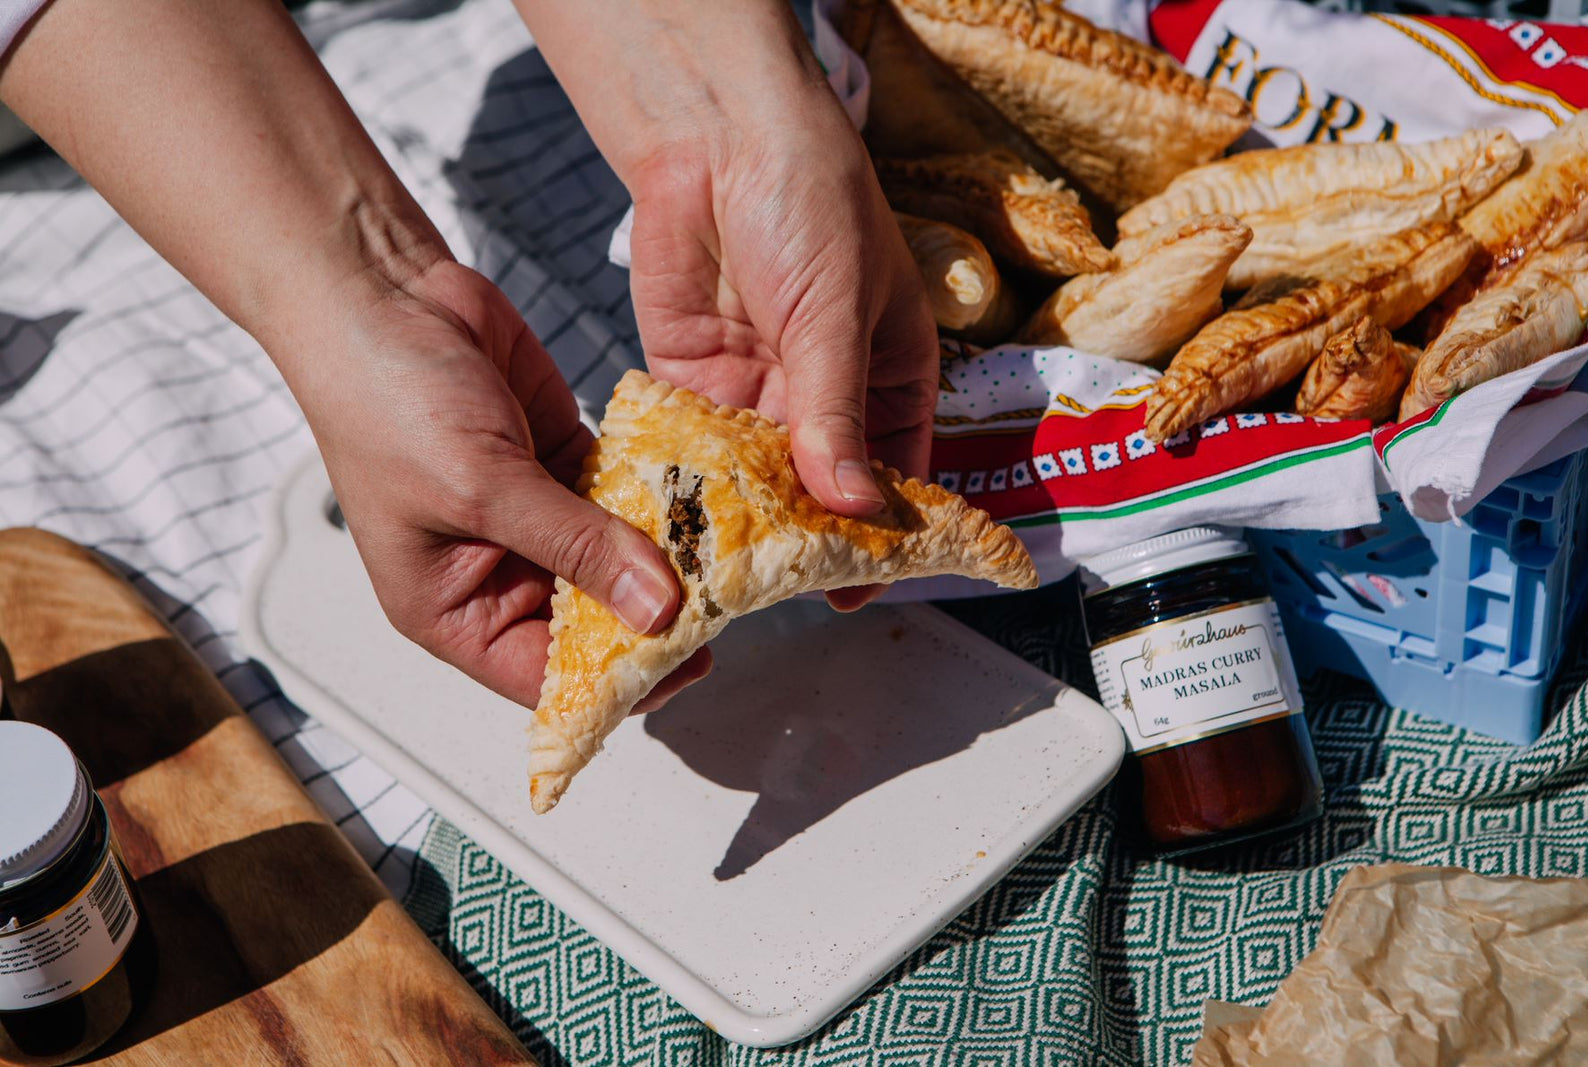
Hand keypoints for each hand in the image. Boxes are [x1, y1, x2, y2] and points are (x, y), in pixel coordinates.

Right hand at [295, 260, 711, 710]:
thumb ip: (576, 548)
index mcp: (451, 609)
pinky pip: (626, 497)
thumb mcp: (482, 488)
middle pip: (594, 622)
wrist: (381, 291)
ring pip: (618, 559)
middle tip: (725, 601)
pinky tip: (709, 498)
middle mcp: (496, 572)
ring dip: (667, 556)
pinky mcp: (563, 462)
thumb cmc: (387, 398)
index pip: (545, 676)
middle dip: (653, 615)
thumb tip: (657, 611)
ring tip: (730, 554)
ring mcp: (536, 517)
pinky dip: (663, 497)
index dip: (616, 680)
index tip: (689, 662)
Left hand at [625, 85, 937, 610]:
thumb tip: (855, 503)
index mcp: (887, 376)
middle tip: (787, 595)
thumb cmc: (809, 202)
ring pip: (759, 480)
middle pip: (824, 488)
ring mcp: (758, 392)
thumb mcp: (836, 314)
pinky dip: (691, 485)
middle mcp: (824, 394)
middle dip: (808, 538)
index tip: (864, 587)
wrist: (716, 137)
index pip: (896, 471)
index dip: (885, 533)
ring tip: (731, 577)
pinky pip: (696, 449)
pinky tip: (682, 526)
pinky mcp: (693, 382)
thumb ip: (836, 412)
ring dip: (747, 522)